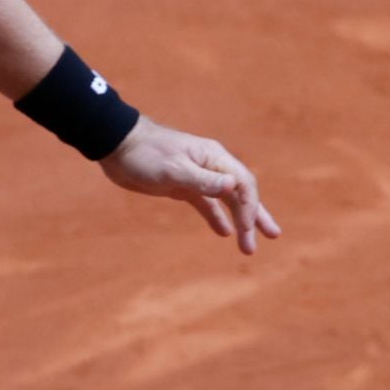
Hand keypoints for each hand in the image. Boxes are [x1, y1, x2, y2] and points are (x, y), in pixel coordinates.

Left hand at [98, 117, 282, 254]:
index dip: (250, 208)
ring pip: (226, 200)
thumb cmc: (145, 153)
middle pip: (241, 193)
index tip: (246, 230)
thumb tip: (233, 187)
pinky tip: (224, 232)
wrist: (116, 145)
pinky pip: (206, 203)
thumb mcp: (173, 169)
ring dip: (240, 221)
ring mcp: (197, 176)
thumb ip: (203, 180)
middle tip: (272, 236)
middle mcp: (211, 166)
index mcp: (214, 158)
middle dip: (255, 216)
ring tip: (250, 244)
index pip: (244, 184)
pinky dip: (216, 217)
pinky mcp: (182, 186)